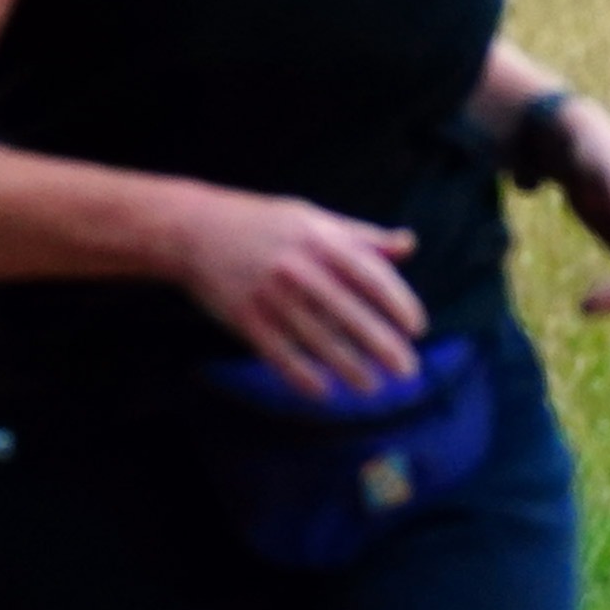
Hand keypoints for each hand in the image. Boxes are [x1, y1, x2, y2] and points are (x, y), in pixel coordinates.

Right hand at [176, 192, 427, 401]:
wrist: (192, 230)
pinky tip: (322, 391)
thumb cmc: (260, 223)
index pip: (370, 275)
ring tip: (371, 388)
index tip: (417, 328)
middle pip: (348, 313)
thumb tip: (408, 245)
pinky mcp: (243, 316)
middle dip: (381, 344)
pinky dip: (300, 374)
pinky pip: (277, 352)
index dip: (398, 303)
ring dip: (348, 367)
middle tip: (407, 370)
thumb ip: (360, 235)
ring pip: (316, 338)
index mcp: (319, 239)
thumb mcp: (311, 218)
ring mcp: (268, 294)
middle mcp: (296, 267)